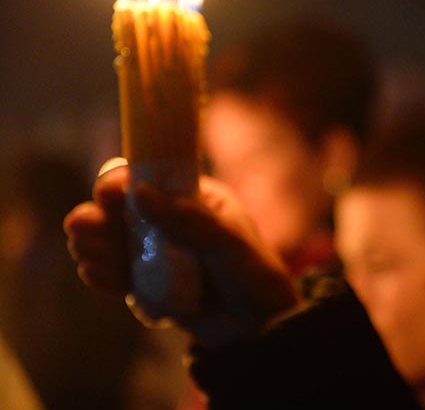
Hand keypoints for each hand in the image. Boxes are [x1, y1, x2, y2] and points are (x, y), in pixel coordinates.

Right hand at [64, 159, 300, 346]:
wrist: (260, 327)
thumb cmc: (253, 275)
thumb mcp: (227, 243)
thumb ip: (187, 220)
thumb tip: (140, 192)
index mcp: (195, 198)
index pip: (152, 180)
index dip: (124, 183)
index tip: (106, 193)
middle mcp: (172, 221)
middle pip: (123, 213)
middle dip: (98, 218)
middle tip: (80, 226)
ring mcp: (159, 253)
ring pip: (115, 244)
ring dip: (96, 246)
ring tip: (84, 252)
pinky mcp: (150, 284)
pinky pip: (120, 277)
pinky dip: (105, 275)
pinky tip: (93, 273)